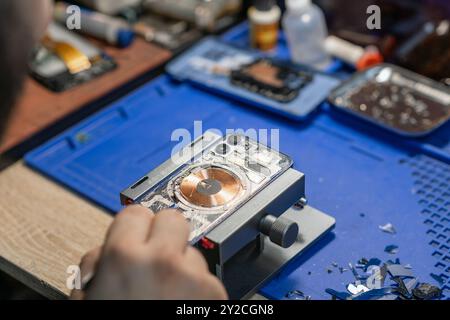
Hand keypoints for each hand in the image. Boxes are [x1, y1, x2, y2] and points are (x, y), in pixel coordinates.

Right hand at [71, 205, 227, 299]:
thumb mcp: (89, 296)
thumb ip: (96, 264)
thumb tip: (105, 250)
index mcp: (125, 257)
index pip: (135, 212)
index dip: (132, 227)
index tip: (135, 235)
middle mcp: (164, 261)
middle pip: (171, 218)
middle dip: (162, 234)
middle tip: (154, 257)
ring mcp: (195, 277)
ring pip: (191, 250)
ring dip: (181, 264)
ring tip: (168, 292)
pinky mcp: (216, 293)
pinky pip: (206, 276)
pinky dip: (197, 287)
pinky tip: (182, 303)